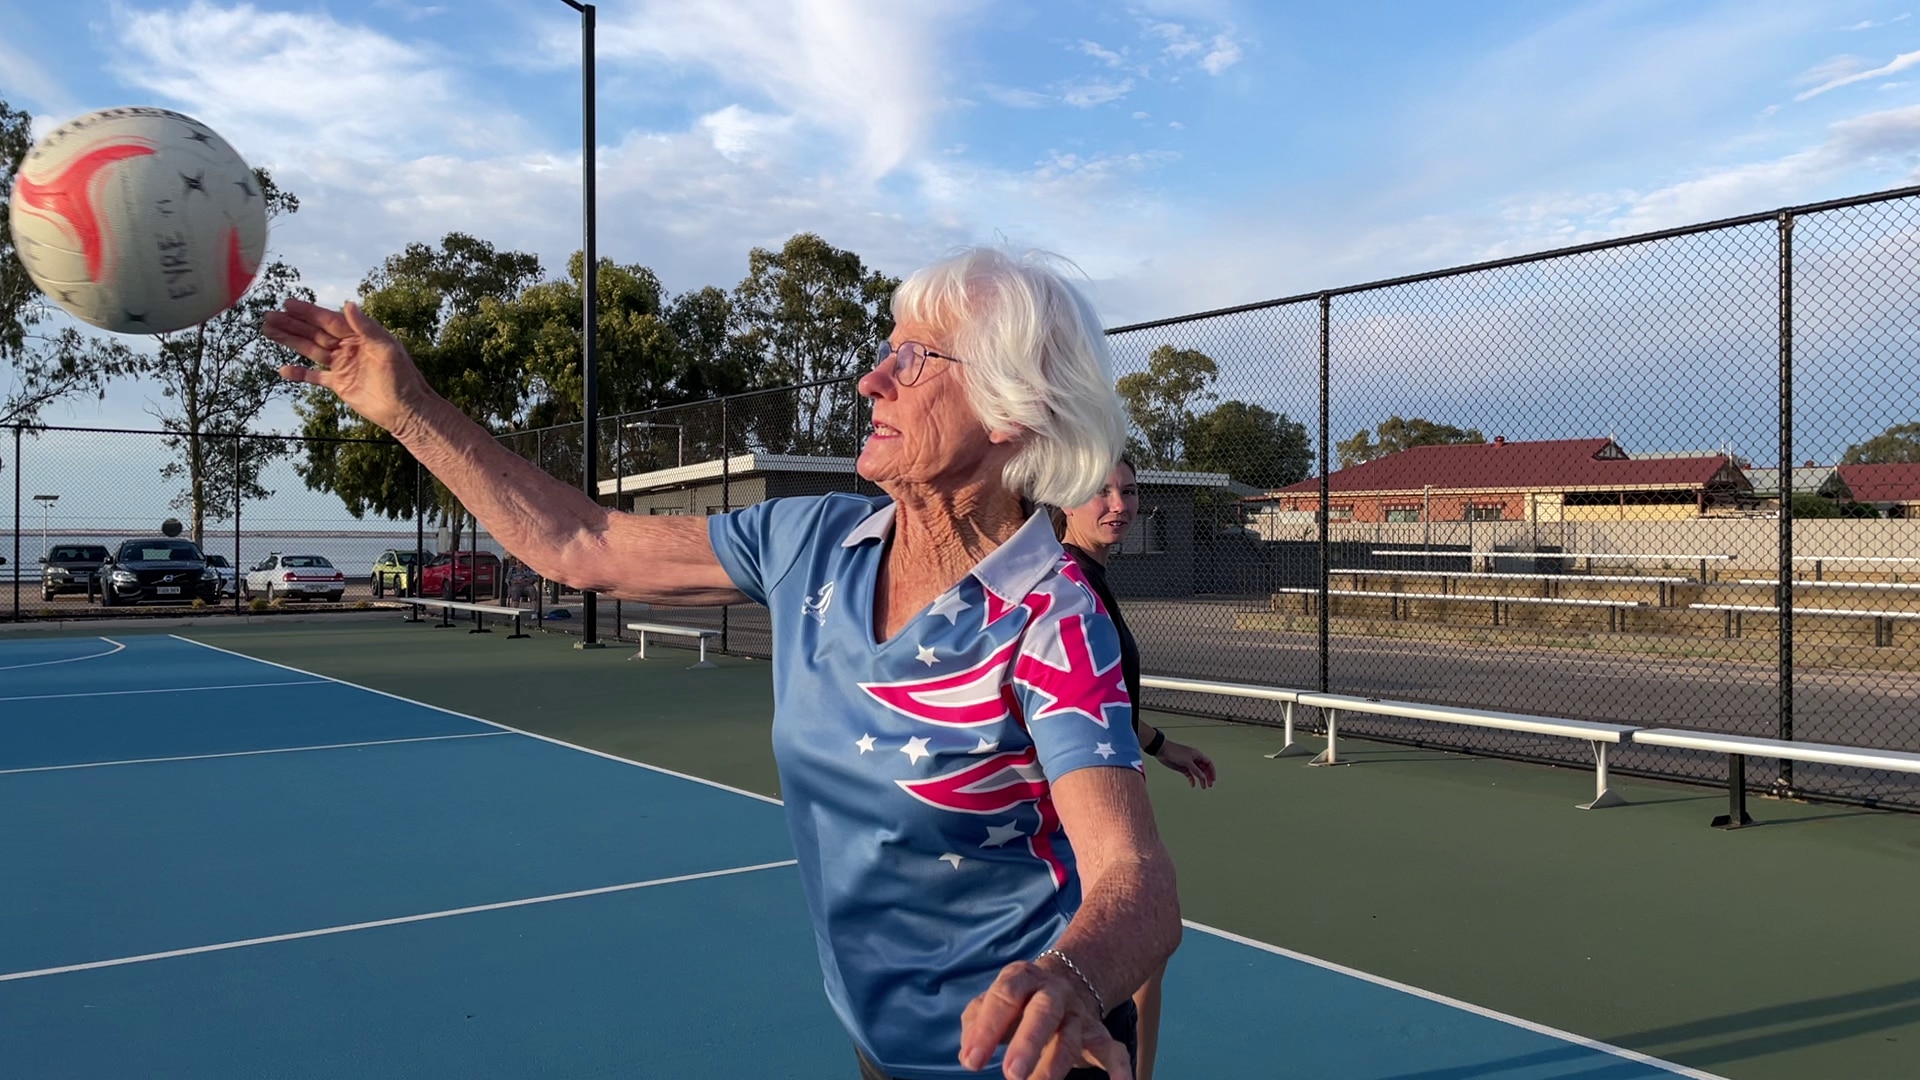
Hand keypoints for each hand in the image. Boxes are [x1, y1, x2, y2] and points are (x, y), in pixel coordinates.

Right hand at [263, 298, 429, 432]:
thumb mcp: (387, 349)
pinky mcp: (340, 384)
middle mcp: (349, 347)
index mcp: (360, 336)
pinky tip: (283, 370)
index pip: (329, 320)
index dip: (308, 312)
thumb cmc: (403, 377)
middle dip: (292, 324)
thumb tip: (348, 304)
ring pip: (311, 350)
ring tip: (268, 331)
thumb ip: (367, 327)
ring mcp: (343, 365)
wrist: (406, 410)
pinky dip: (299, 374)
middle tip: (268, 315)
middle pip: (315, 333)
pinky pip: (315, 377)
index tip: (287, 303)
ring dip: (290, 341)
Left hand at [959, 960, 1130, 1079]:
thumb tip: (968, 1053)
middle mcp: (1053, 993)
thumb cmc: (1019, 1000)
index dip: (986, 1030)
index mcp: (1021, 979)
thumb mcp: (995, 1001)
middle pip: (1043, 1011)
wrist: (1068, 979)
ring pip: (1073, 1035)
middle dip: (1029, 1042)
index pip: (1004, 998)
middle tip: (1011, 1074)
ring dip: (1058, 1062)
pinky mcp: (1098, 1033)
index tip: (971, 1062)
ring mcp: (1077, 1013)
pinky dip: (1119, 1067)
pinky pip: (1113, 1049)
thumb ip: (976, 1022)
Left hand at [1154, 740, 1215, 787]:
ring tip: (1203, 787)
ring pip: (1197, 773)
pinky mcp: (1182, 768)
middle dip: (1207, 777)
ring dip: (1201, 780)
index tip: (1213, 779)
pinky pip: (1189, 775)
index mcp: (1197, 755)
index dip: (1212, 771)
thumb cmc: (1174, 751)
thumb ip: (1196, 770)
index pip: (1208, 763)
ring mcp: (1188, 764)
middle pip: (1204, 769)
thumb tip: (1203, 777)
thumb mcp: (1187, 762)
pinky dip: (1192, 780)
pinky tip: (1192, 784)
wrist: (1162, 750)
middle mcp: (1194, 759)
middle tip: (1209, 785)